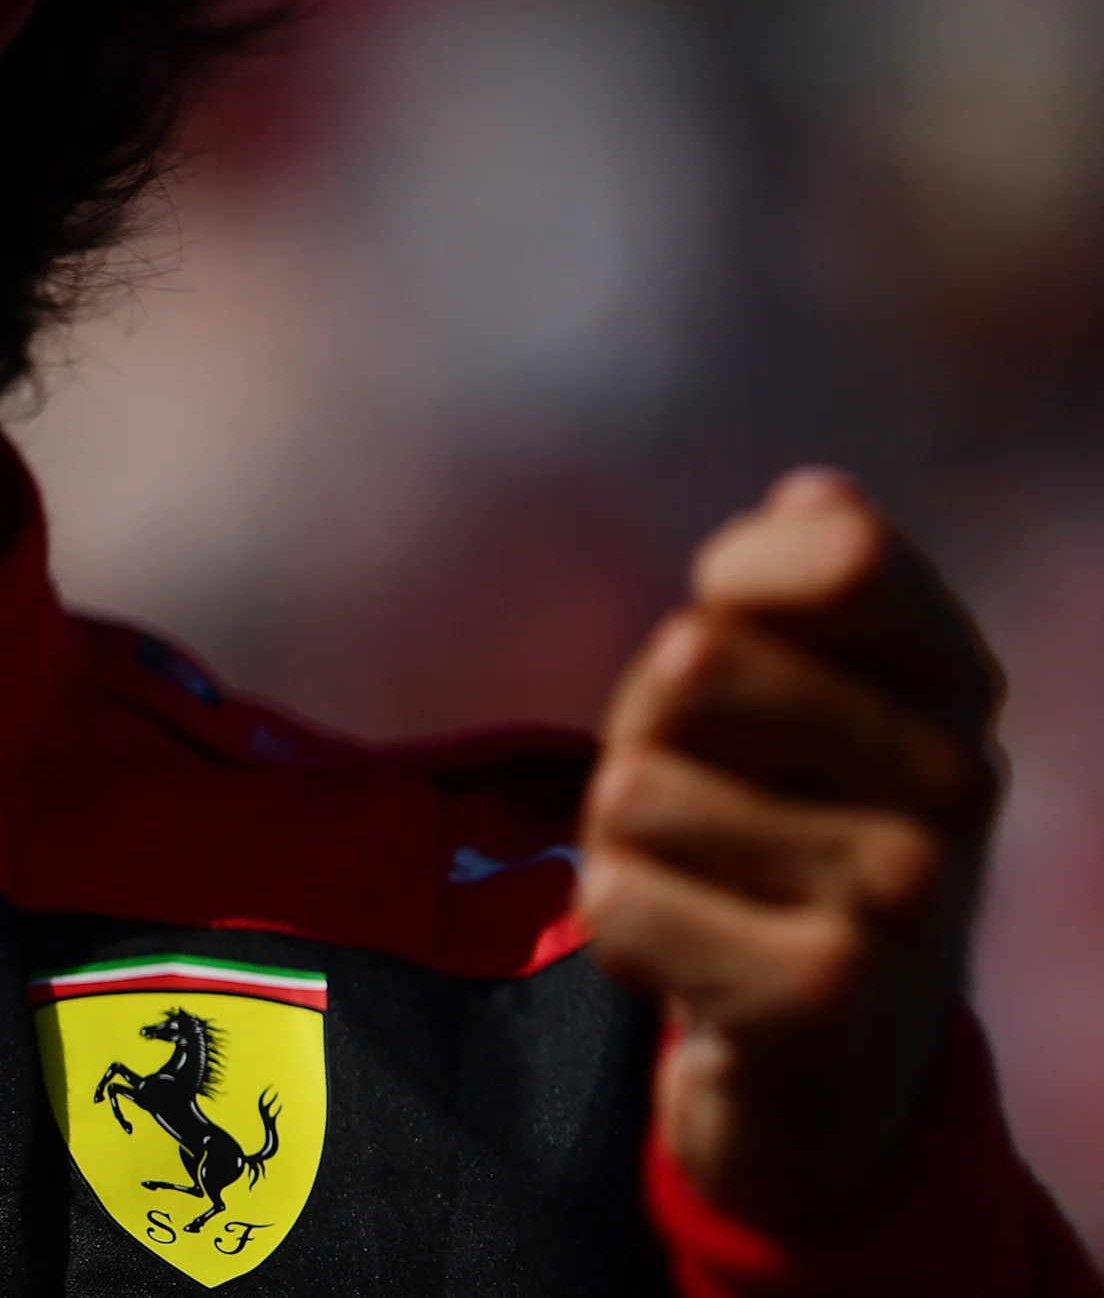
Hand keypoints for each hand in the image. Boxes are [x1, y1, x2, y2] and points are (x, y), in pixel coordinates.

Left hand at [579, 469, 1004, 1229]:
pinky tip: (687, 962)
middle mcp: (958, 786)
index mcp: (955, 686)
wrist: (831, 1074)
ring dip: (625, 840)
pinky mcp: (818, 999)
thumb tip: (814, 496)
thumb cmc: (783, 836)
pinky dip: (612, 924)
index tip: (739, 645)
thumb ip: (797, 589)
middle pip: (691, 661)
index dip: (736, 581)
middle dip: (651, 732)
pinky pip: (616, 898)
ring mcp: (903, 898)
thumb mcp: (798, 697)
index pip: (842, 551)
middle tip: (706, 807)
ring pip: (635, 787)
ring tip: (702, 887)